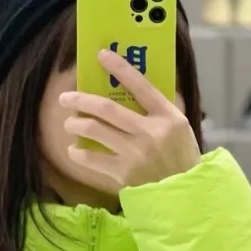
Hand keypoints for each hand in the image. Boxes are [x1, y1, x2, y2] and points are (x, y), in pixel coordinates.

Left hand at [60, 49, 200, 192]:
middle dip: (81, 100)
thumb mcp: (180, 129)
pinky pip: (93, 159)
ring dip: (76, 125)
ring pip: (95, 131)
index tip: (101, 55)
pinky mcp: (125, 174)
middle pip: (107, 109)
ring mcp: (136, 154)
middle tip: (65, 98)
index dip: (119, 68)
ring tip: (70, 124)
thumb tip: (131, 90)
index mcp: (168, 117)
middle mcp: (151, 132)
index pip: (141, 85)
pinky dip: (79, 154)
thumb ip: (159, 111)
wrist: (185, 195)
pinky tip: (74, 150)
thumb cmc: (181, 159)